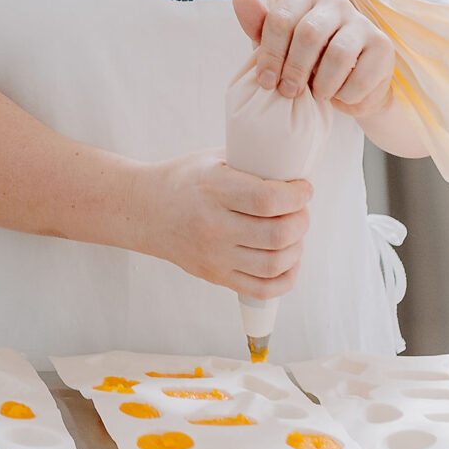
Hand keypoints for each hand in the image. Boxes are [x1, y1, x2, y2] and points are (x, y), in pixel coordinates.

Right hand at [137, 149, 310, 296]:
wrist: (145, 210)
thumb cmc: (183, 180)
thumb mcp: (213, 159)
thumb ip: (251, 163)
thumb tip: (294, 172)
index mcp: (213, 190)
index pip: (268, 199)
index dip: (297, 196)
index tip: (304, 189)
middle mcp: (213, 226)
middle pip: (278, 234)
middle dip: (301, 220)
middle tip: (299, 210)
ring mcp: (214, 256)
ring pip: (275, 263)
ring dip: (297, 248)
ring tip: (293, 234)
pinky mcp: (215, 276)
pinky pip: (262, 289)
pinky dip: (286, 277)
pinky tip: (287, 261)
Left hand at [234, 0, 395, 118]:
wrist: (349, 87)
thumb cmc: (308, 62)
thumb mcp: (279, 46)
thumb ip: (259, 25)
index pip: (281, 19)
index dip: (269, 54)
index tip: (265, 81)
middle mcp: (336, 3)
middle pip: (309, 33)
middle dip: (293, 69)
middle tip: (287, 92)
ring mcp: (363, 23)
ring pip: (338, 54)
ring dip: (322, 84)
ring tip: (316, 95)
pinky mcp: (383, 46)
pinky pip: (361, 75)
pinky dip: (345, 94)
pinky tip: (340, 95)